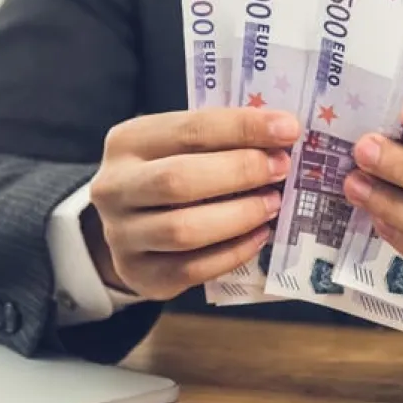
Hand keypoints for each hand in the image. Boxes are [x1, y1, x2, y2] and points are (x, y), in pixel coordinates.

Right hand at [86, 108, 299, 299]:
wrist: (127, 224)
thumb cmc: (166, 172)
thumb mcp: (179, 145)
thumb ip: (218, 139)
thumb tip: (282, 133)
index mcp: (127, 142)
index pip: (188, 130)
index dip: (242, 128)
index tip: (287, 129)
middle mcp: (114, 188)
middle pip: (178, 180)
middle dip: (240, 172)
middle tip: (280, 169)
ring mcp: (122, 235)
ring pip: (184, 230)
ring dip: (239, 215)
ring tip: (272, 204)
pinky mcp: (139, 274)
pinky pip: (193, 268)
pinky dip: (234, 252)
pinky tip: (259, 236)